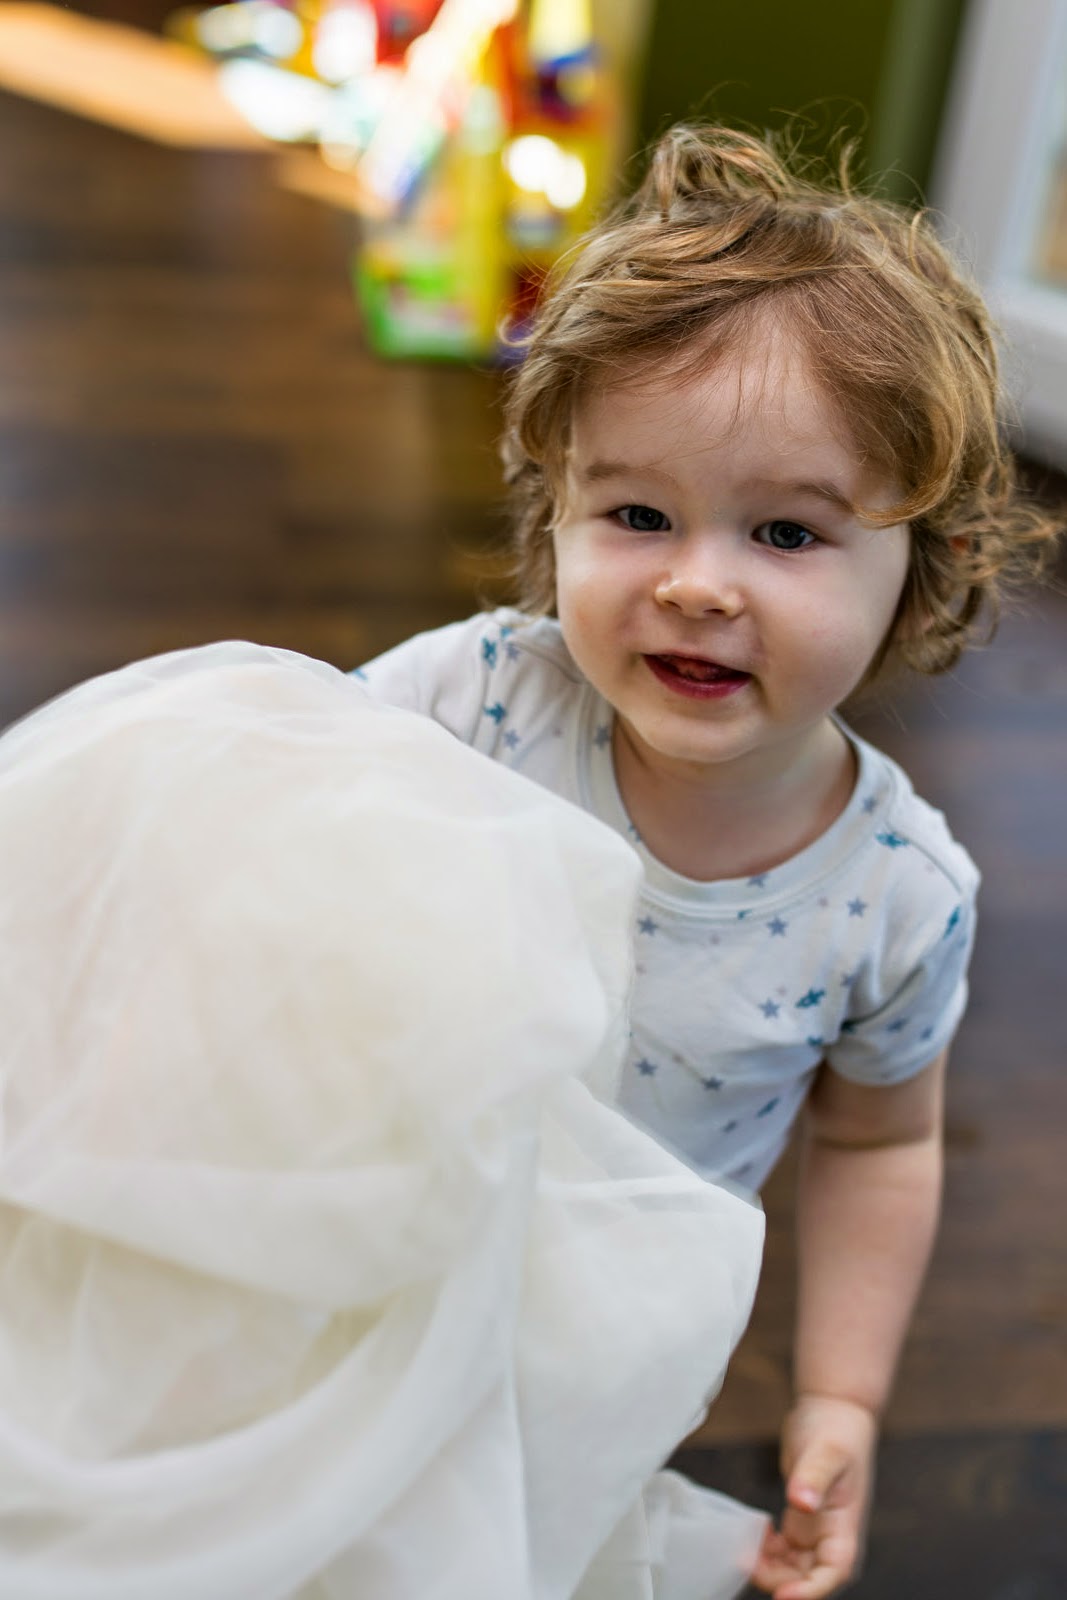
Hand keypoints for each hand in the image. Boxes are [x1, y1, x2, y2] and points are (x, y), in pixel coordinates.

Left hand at [750, 1394, 877, 1599]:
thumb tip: (801, 1503)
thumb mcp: (826, 1451)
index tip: (784, 1595)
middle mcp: (833, 1534)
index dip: (811, 1590)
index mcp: (846, 1525)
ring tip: (744, 1549)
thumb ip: (814, 1477)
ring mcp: (816, 1529)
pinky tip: (753, 1535)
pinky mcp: (801, 1519)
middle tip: (747, 1562)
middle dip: (781, 1580)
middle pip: (810, 1577)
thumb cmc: (837, 1429)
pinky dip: (767, 1551)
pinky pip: (784, 1550)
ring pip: (794, 1568)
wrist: (834, 1409)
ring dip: (770, 1568)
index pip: (835, 1571)